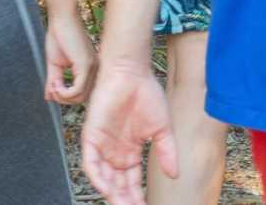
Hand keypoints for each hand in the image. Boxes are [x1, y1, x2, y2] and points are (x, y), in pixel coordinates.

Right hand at [42, 4, 94, 103]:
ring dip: (62, 96)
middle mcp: (95, 69)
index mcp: (90, 69)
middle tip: (51, 89)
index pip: (81, 95)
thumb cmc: (59, 37)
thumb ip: (54, 81)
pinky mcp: (86, 64)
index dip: (65, 98)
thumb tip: (49, 98)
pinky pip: (77, 89)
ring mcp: (92, 67)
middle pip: (81, 99)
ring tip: (53, 84)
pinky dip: (64, 92)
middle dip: (63, 99)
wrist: (61, 18)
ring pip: (80, 97)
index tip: (52, 89)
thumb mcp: (55, 64)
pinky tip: (55, 83)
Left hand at [79, 61, 175, 204]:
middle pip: (117, 184)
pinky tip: (106, 188)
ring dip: (111, 192)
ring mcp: (102, 145)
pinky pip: (90, 163)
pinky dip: (97, 177)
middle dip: (124, 199)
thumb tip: (175, 175)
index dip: (137, 195)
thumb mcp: (162, 129)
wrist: (132, 73)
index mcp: (130, 151)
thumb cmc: (147, 95)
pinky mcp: (91, 137)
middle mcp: (114, 152)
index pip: (131, 181)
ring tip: (122, 204)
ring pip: (103, 178)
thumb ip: (166, 152)